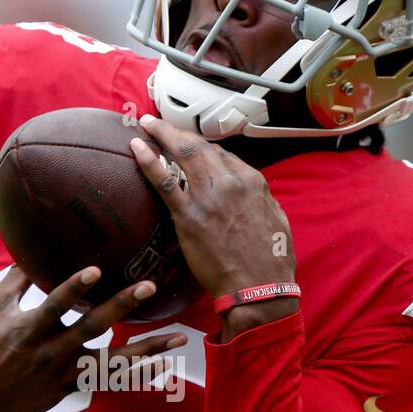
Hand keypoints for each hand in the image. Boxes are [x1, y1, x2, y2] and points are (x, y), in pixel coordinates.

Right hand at [0, 264, 186, 411]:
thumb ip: (14, 280)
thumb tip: (30, 249)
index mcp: (28, 329)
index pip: (54, 305)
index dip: (74, 288)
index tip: (96, 269)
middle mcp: (50, 352)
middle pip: (92, 328)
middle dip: (122, 306)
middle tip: (149, 286)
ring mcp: (64, 373)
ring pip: (112, 362)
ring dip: (147, 349)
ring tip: (179, 337)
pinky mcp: (72, 387)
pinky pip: (109, 380)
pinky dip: (137, 373)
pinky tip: (162, 364)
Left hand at [130, 115, 298, 339]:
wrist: (259, 288)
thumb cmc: (270, 261)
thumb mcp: (276, 219)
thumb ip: (260, 198)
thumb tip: (248, 190)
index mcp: (252, 182)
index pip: (221, 154)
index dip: (200, 148)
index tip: (186, 145)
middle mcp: (231, 182)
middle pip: (199, 146)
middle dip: (175, 131)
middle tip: (156, 123)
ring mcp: (208, 197)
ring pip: (182, 154)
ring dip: (160, 135)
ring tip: (144, 125)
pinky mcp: (189, 216)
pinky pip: (165, 181)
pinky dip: (149, 161)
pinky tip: (136, 148)